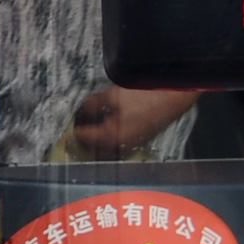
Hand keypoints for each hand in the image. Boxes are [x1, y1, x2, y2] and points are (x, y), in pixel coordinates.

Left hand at [64, 82, 202, 156]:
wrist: (176, 94)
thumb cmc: (145, 94)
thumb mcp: (112, 96)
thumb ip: (91, 105)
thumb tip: (79, 112)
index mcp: (111, 138)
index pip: (83, 138)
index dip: (73, 128)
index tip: (68, 122)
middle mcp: (121, 147)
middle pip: (94, 149)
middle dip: (83, 139)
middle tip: (76, 125)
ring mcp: (132, 145)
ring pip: (107, 148)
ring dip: (96, 140)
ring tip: (89, 126)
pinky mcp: (140, 140)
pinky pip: (118, 143)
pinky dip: (109, 138)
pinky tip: (107, 125)